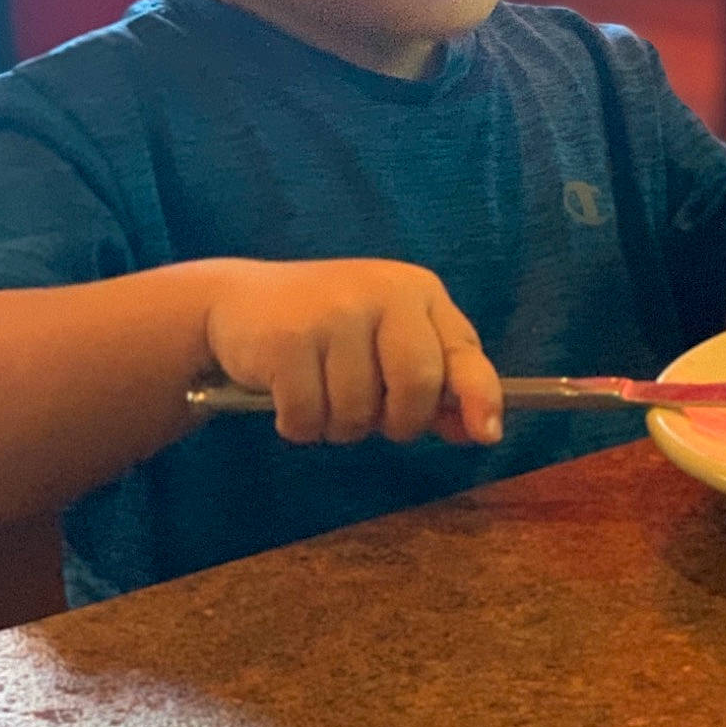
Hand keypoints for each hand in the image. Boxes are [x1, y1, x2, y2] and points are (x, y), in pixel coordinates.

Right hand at [204, 259, 502, 447]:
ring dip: (338, 426)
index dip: (479, 395)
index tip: (487, 434)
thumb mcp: (387, 343)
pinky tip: (286, 394)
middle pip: (417, 387)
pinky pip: (308, 418)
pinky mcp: (288, 337)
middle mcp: (383, 292)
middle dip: (397, 422)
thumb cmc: (328, 331)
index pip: (463, 350)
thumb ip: (436, 382)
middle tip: (370, 413)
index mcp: (418, 292)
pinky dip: (298, 425)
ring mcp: (335, 312)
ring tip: (320, 392)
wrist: (238, 304)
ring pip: (359, 413)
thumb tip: (481, 430)